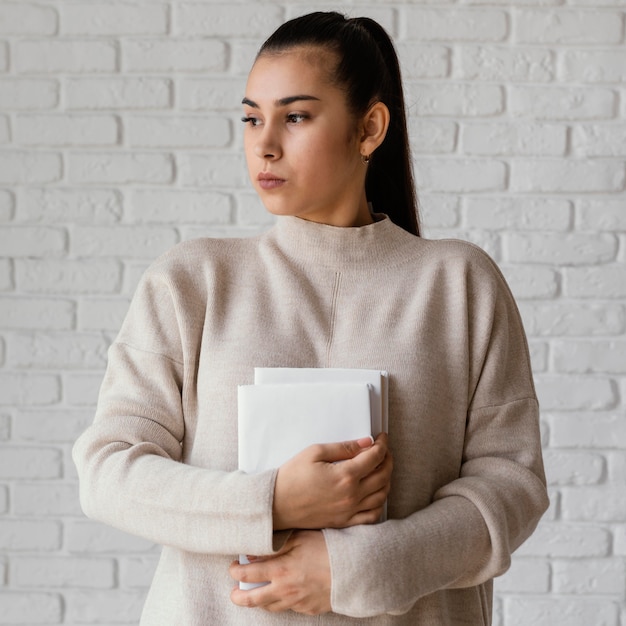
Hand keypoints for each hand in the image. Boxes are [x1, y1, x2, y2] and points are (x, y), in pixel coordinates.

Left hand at [230, 530, 330, 614]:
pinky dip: (281, 602)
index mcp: (281, 570)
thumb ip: (275, 544)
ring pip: (270, 607)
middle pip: (253, 600)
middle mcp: (285, 590)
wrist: (354, 569)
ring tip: (254, 595)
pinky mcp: (309, 609)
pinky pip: (289, 608)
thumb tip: (252, 551)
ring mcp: (297, 602)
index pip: (247, 574)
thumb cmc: (327, 547)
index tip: (232, 567)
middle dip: (238, 597)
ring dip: (258, 602)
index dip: (235, 571)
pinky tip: (282, 594)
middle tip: (233, 593)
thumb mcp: (300, 537)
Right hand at [273, 432, 391, 529]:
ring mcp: (349, 511)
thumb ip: (344, 447)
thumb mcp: (315, 452)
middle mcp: (351, 495)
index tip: (382, 437)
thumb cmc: (292, 476)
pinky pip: (372, 516)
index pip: (375, 457)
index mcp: (345, 476)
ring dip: (387, 480)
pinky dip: (380, 503)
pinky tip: (376, 493)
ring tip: (381, 469)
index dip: (382, 445)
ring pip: (382, 496)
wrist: (276, 505)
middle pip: (383, 476)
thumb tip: (367, 443)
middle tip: (384, 450)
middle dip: (388, 460)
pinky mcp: (344, 522)